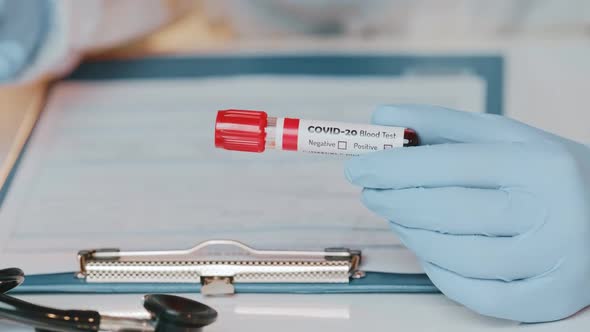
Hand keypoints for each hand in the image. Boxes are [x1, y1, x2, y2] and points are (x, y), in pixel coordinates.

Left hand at [345, 104, 589, 321]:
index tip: (357, 166)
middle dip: (395, 201)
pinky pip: (472, 294)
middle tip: (369, 192)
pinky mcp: (546, 301)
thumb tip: (380, 117)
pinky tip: (428, 251)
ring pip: (454, 256)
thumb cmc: (543, 172)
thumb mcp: (505, 138)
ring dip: (411, 235)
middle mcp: (551, 214)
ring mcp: (550, 264)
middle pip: (448, 211)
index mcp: (539, 164)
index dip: (393, 167)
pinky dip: (438, 272)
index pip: (449, 164)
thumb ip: (442, 126)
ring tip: (398, 217)